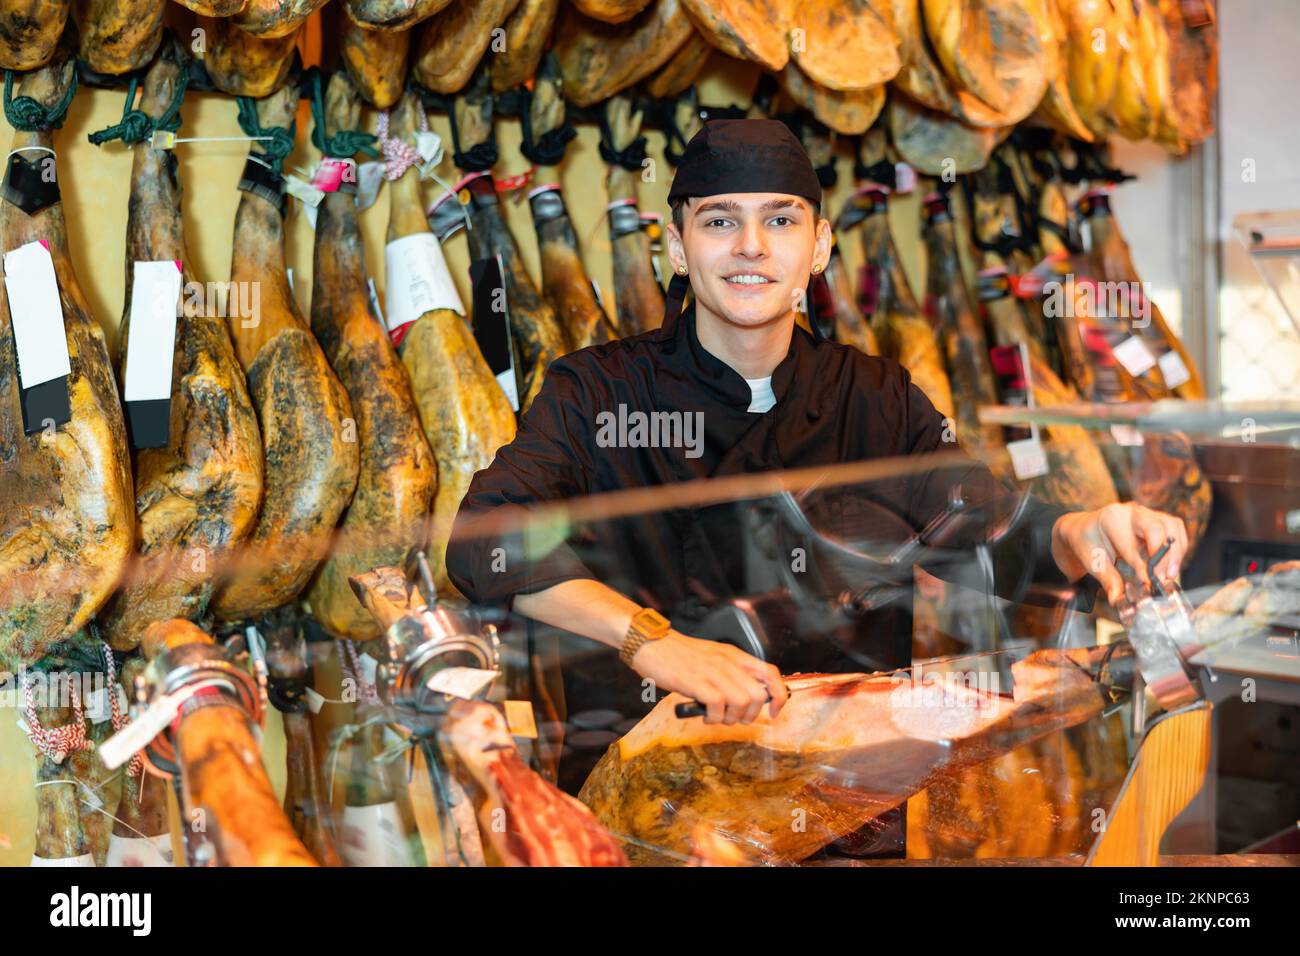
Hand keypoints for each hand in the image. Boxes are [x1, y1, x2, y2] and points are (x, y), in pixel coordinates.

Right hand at [630, 632, 787, 724]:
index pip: (770, 673)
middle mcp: (727, 662)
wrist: (651, 643)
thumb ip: (731, 673)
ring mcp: (712, 671)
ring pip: (742, 702)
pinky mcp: (695, 681)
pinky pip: (717, 706)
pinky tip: (703, 714)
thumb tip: (749, 697)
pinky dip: (713, 717)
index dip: (779, 695)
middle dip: (750, 715)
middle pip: (759, 695)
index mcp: (734, 655)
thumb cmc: (679, 655)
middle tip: (734, 718)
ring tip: (716, 716)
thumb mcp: (713, 658)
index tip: (774, 711)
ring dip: (731, 718)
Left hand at [1051, 502, 1187, 605]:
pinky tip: (1172, 565)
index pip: (1131, 543)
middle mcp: (1131, 511)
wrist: (1086, 529)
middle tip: (1164, 578)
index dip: (1142, 565)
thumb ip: (1108, 579)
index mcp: (1111, 518)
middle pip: (1157, 528)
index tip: (1149, 583)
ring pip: (1172, 526)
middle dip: (1163, 555)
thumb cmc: (1088, 543)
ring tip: (1171, 574)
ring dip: (1176, 551)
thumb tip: (1117, 599)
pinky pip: (1176, 529)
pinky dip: (1179, 547)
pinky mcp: (1158, 519)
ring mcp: (1146, 513)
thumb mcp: (1093, 561)